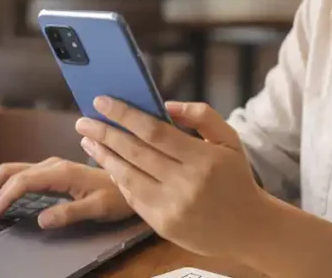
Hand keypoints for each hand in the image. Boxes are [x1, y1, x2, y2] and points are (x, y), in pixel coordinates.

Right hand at [0, 157, 134, 228]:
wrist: (134, 178)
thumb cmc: (118, 196)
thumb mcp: (96, 209)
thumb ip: (69, 214)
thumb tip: (41, 220)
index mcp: (61, 172)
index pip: (22, 181)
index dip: (3, 197)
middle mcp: (54, 165)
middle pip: (12, 170)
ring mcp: (53, 166)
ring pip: (16, 169)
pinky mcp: (55, 172)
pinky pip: (24, 173)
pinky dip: (8, 183)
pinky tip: (4, 194)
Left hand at [76, 98, 264, 256]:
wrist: (248, 228)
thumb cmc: (236, 178)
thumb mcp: (229, 139)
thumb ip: (200, 116)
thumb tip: (165, 105)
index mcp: (203, 159)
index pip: (154, 131)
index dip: (125, 115)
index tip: (102, 101)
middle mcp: (185, 184)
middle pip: (135, 153)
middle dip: (105, 133)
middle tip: (83, 120)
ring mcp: (171, 207)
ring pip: (127, 176)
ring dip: (104, 156)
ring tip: (87, 140)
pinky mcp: (162, 224)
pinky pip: (132, 197)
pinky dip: (117, 178)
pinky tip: (108, 163)